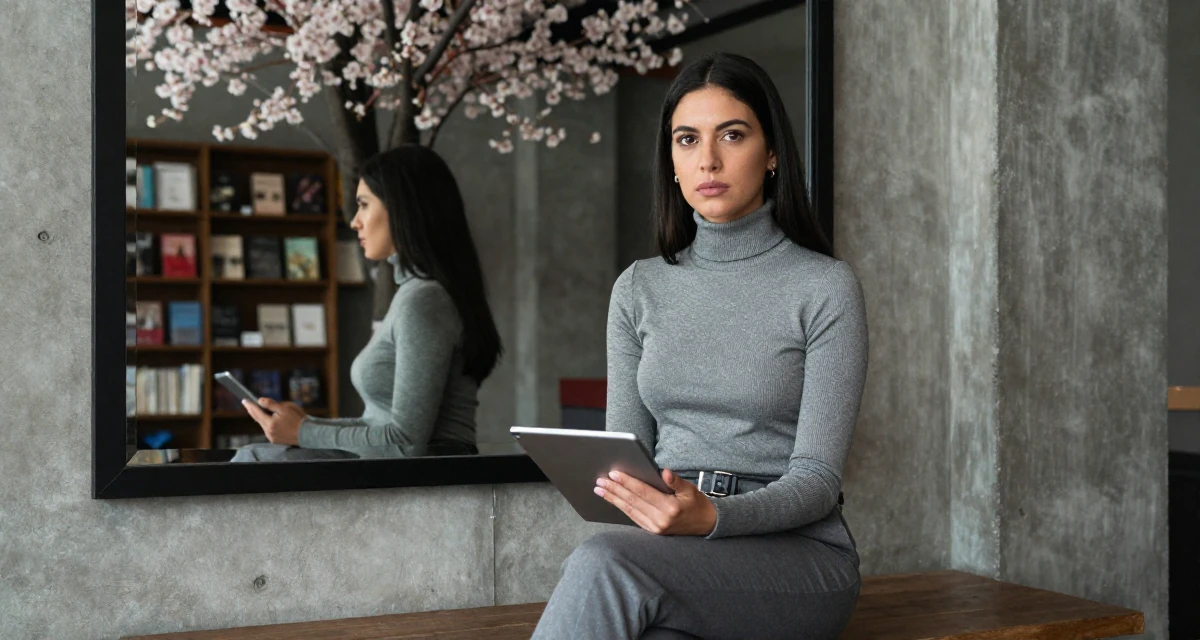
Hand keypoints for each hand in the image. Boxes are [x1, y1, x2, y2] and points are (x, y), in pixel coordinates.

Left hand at [242, 398, 306, 445]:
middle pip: (258, 419)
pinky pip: (268, 429)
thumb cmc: (298, 419)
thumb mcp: (285, 408)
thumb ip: (271, 404)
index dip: (250, 405)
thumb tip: (260, 401)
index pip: (256, 412)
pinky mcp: (275, 440)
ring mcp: (271, 437)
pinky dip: (267, 423)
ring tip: (259, 410)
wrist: (308, 434)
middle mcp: (268, 432)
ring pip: (263, 424)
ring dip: (261, 417)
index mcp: (270, 423)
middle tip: (248, 403)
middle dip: (253, 411)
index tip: (244, 400)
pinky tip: (270, 419)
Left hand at [595, 469, 716, 535]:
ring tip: (600, 490)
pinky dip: (621, 508)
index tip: (614, 474)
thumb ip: (675, 481)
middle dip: (615, 490)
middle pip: (632, 501)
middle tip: (600, 481)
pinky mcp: (653, 532)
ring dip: (613, 499)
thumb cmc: (697, 504)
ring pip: (629, 510)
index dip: (627, 482)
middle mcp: (661, 520)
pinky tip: (613, 500)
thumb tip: (664, 472)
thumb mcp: (690, 489)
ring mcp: (656, 528)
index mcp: (670, 507)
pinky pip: (633, 517)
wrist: (706, 526)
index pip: (643, 492)